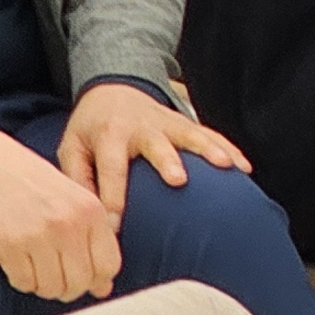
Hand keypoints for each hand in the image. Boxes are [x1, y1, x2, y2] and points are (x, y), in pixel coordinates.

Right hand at [0, 125, 118, 301]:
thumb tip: (103, 289)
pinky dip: (23, 281)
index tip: (87, 278)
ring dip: (46, 287)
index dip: (98, 280)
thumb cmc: (38, 186)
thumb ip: (95, 241)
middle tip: (60, 280)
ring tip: (40, 271)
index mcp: (91, 210)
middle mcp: (69, 224)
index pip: (109, 265)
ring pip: (52, 288)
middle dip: (70, 289)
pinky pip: (24, 283)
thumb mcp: (76, 202)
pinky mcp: (10, 245)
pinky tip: (21, 265)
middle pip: (80, 283)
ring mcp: (39, 235)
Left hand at [57, 79, 248, 216]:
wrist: (113, 88)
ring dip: (209, 149)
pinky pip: (210, 134)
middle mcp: (142, 126)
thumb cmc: (90, 128)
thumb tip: (87, 214)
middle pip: (157, 145)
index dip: (113, 198)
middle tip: (179, 180)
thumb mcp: (71, 147)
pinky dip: (228, 148)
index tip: (116, 227)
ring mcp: (168, 122)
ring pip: (191, 135)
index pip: (111, 169)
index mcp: (109, 134)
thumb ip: (77, 177)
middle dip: (168, 162)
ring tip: (226, 166)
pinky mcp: (186, 122)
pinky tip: (243, 167)